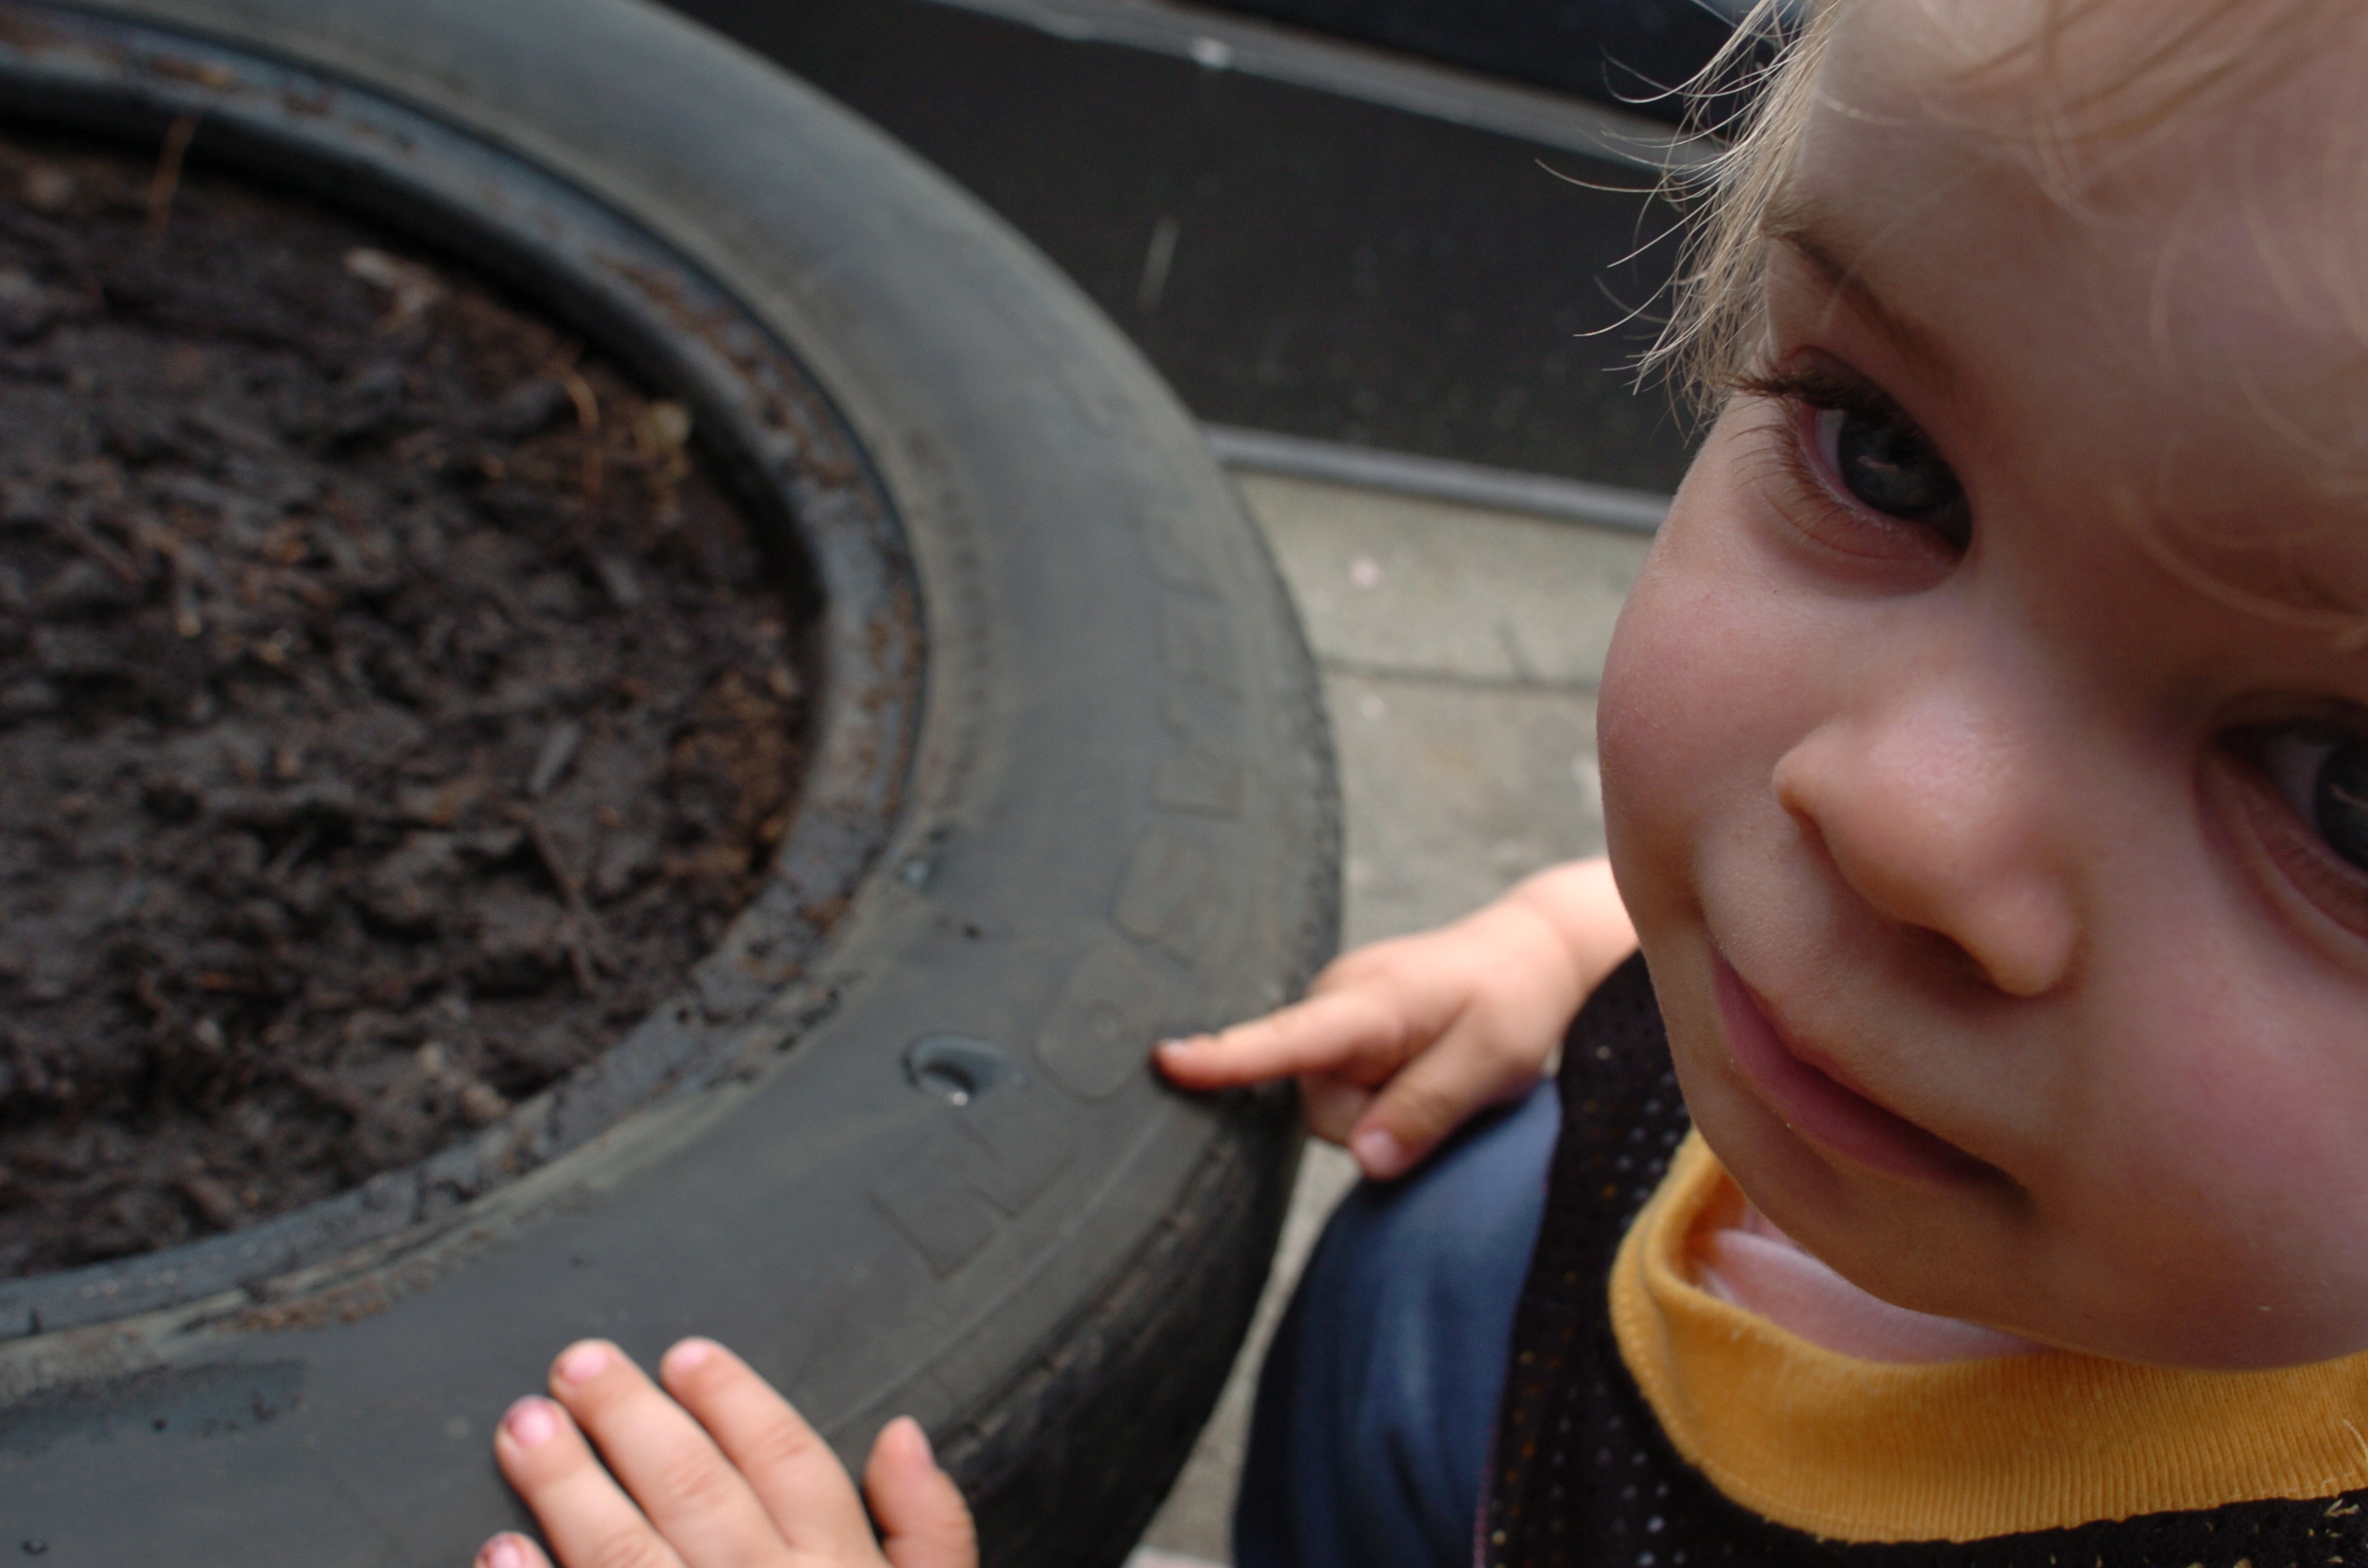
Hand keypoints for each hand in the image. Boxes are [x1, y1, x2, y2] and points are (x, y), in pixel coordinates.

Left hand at [476, 1338, 975, 1567]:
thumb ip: (933, 1531)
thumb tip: (901, 1432)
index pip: (786, 1461)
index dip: (735, 1400)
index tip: (685, 1355)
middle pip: (696, 1490)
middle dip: (631, 1418)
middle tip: (576, 1364)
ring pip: (628, 1554)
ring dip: (568, 1486)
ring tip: (522, 1427)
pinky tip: (499, 1555)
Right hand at [1156, 858, 1634, 1179]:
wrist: (1528, 954)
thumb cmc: (1513, 1003)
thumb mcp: (1491, 1065)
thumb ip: (1425, 1111)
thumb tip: (1364, 1159)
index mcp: (1370, 1001)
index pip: (1289, 1039)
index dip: (1227, 1058)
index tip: (1167, 1061)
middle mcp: (1335, 999)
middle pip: (1320, 1106)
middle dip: (1376, 1122)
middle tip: (1443, 1087)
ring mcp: (1333, 1010)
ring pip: (1330, 1104)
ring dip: (1382, 1107)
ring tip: (1433, 1067)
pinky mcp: (1338, 1027)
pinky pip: (1339, 1087)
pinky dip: (1378, 1092)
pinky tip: (1414, 1065)